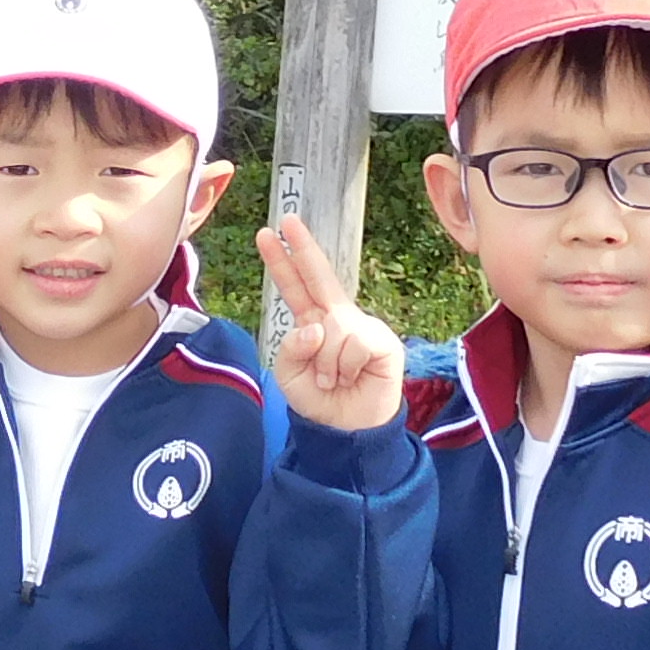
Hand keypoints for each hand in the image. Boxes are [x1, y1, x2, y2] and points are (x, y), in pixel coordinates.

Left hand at [254, 214, 403, 432]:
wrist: (347, 431)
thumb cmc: (319, 401)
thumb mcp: (290, 376)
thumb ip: (292, 348)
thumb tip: (315, 326)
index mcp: (311, 323)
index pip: (294, 287)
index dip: (281, 261)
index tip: (267, 233)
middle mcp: (336, 318)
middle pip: (319, 276)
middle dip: (303, 247)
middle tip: (287, 219)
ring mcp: (361, 327)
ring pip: (332, 328)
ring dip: (326, 363)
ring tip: (333, 380)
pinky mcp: (382, 341)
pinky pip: (354, 343)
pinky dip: (346, 366)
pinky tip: (353, 377)